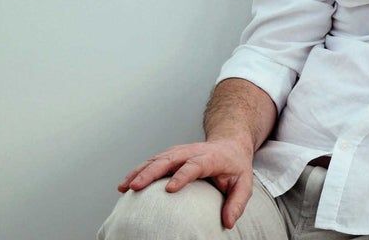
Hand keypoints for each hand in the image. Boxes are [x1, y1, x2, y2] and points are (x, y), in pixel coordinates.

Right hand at [117, 139, 254, 228]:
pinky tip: (125, 183)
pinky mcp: (171, 156)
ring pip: (156, 159)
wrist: (229, 144)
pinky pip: (152, 162)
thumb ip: (237, 203)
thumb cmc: (235, 166)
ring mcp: (180, 152)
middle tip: (135, 187)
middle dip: (151, 172)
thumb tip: (228, 223)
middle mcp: (192, 152)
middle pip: (169, 159)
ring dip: (139, 171)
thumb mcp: (244, 184)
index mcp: (210, 158)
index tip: (170, 189)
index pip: (194, 165)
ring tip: (124, 187)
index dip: (182, 176)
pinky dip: (138, 170)